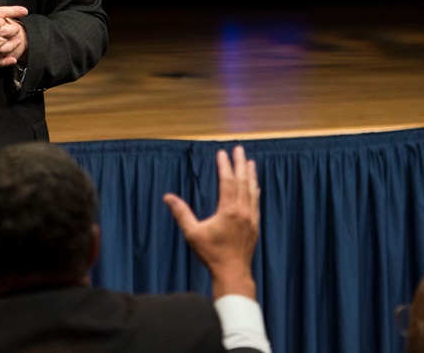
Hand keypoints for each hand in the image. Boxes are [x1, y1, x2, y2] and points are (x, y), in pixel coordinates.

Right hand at [163, 145, 260, 299]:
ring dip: (250, 175)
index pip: (227, 182)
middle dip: (240, 164)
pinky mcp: (254, 226)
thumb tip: (167, 197)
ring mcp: (251, 218)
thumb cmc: (212, 254)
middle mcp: (243, 211)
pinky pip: (256, 202)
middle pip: (243, 182)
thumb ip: (181, 213)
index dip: (225, 166)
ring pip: (252, 191)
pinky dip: (255, 190)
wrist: (233, 274)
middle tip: (239, 149)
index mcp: (229, 211)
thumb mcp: (193, 234)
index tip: (221, 153)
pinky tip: (255, 186)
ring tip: (249, 162)